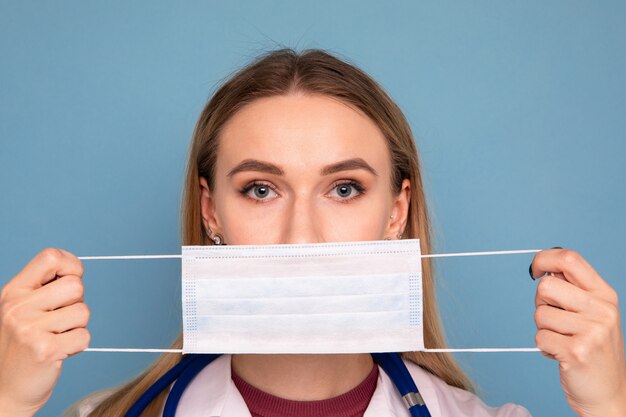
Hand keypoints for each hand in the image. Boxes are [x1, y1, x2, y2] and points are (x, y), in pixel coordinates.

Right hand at [0, 248, 89, 416]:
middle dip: (76, 302)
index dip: (71, 265)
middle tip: (59, 320)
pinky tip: (59, 351)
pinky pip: (84, 336)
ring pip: (83, 312)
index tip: (71, 279)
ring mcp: (29, 328)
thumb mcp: (23, 309)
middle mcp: (17, 307)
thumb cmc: (22, 345)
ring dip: (77, 326)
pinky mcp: (44, 350)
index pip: (50, 257)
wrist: (5, 389)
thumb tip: (76, 271)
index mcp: (13, 291)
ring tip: (56, 336)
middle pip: (75, 285)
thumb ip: (45, 287)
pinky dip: (78, 345)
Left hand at [531, 248, 625, 416]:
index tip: (536, 270)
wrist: (608, 393)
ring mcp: (592, 331)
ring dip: (543, 329)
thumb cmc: (593, 349)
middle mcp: (602, 310)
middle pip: (546, 286)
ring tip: (562, 340)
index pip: (570, 259)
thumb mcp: (592, 313)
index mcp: (604, 294)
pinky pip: (539, 337)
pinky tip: (561, 354)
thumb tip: (545, 267)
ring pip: (539, 314)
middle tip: (555, 320)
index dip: (544, 259)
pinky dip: (544, 347)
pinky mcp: (577, 352)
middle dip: (540, 303)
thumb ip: (571, 289)